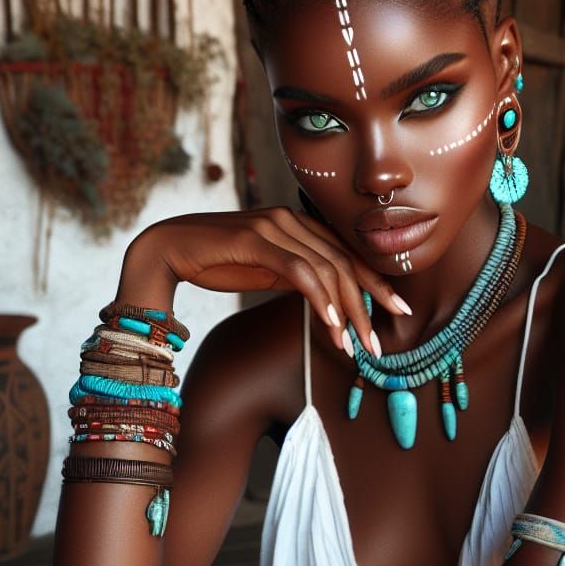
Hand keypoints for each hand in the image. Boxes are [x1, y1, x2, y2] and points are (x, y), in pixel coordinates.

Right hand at [124, 208, 409, 353]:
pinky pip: (299, 271)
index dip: (375, 283)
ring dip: (344, 312)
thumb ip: (297, 275)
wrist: (168, 249)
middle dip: (366, 305)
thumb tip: (327, 297)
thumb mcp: (266, 270)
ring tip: (354, 346)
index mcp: (297, 224)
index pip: (346, 255)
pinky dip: (320, 299)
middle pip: (343, 264)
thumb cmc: (216, 260)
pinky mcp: (257, 237)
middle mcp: (291, 219)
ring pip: (326, 269)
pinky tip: (331, 325)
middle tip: (378, 343)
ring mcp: (274, 225)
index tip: (397, 311)